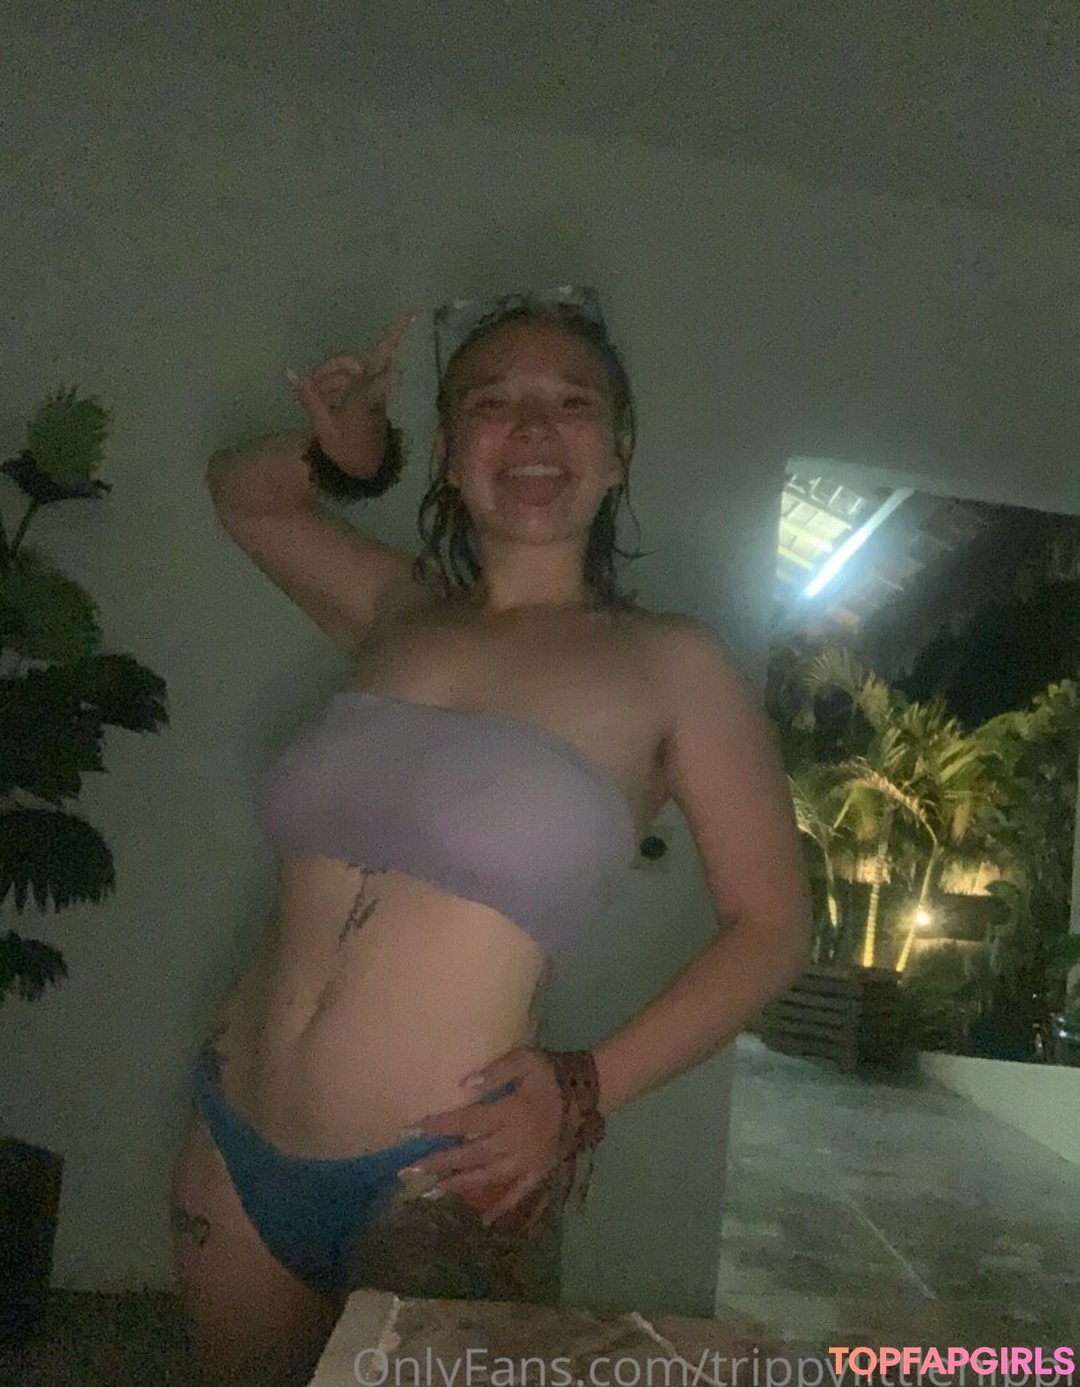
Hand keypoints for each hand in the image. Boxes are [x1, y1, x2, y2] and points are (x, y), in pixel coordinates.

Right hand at [287, 311, 414, 475]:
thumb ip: (309, 397)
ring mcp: (374, 392)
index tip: (411, 315)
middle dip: (333, 368)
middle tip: (316, 384)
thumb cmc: (345, 449)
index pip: (376, 367)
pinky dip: (335, 383)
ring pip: (350, 369)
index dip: (393, 340)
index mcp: (363, 400)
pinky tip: (328, 399)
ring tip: (322, 400)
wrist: (363, 468)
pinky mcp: (372, 394)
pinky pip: (351, 378)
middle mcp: (373, 391)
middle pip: (354, 363)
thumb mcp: (323, 426)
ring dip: (331, 377)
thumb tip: (290, 371)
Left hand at [405, 1047, 565, 1229]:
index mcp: (511, 1112)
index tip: (411, 1131)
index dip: (439, 1126)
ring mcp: (529, 1161)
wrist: (589, 1091)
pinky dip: (503, 1208)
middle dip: (440, 1162)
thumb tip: (463, 1084)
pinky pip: (520, 1194)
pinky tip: (484, 1221)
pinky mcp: (541, 1171)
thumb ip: (495, 1072)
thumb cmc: (552, 1073)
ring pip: (489, 1177)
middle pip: (472, 1154)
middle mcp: (516, 1141)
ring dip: (460, 1185)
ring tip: (432, 1191)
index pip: (467, 1121)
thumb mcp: (525, 1060)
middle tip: (410, 1170)